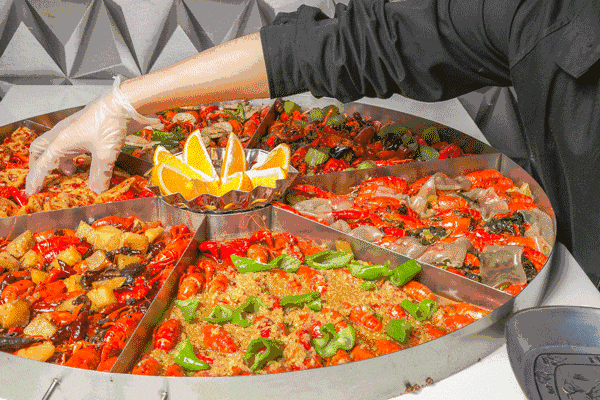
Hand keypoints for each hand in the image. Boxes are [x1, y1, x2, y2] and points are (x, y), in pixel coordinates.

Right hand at [25, 76, 158, 194]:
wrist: (124, 104)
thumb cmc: (110, 123)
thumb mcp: (105, 154)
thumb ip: (100, 174)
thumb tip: (96, 190)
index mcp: (61, 141)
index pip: (42, 164)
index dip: (36, 178)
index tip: (31, 190)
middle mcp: (62, 134)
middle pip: (40, 149)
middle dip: (39, 165)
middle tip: (44, 177)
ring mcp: (72, 129)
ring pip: (54, 146)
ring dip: (58, 160)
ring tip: (71, 172)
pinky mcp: (84, 128)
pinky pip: (68, 142)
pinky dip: (70, 154)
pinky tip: (84, 160)